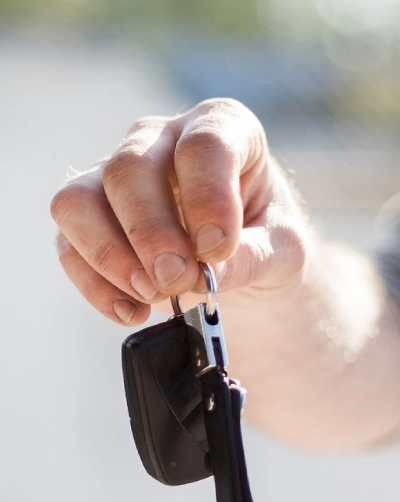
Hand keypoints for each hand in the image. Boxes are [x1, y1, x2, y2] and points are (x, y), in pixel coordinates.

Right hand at [51, 98, 308, 325]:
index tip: (218, 250)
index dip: (208, 198)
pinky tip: (133, 310)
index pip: (203, 145)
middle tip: (179, 280)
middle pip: (128, 169)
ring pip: (78, 201)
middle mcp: (160, 141)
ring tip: (152, 294)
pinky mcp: (91, 219)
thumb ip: (252, 257)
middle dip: (151, 233)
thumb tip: (202, 276)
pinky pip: (68, 245)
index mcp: (221, 128)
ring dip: (111, 256)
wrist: (236, 260)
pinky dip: (95, 285)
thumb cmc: (264, 240)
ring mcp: (116, 177)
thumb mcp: (282, 250)